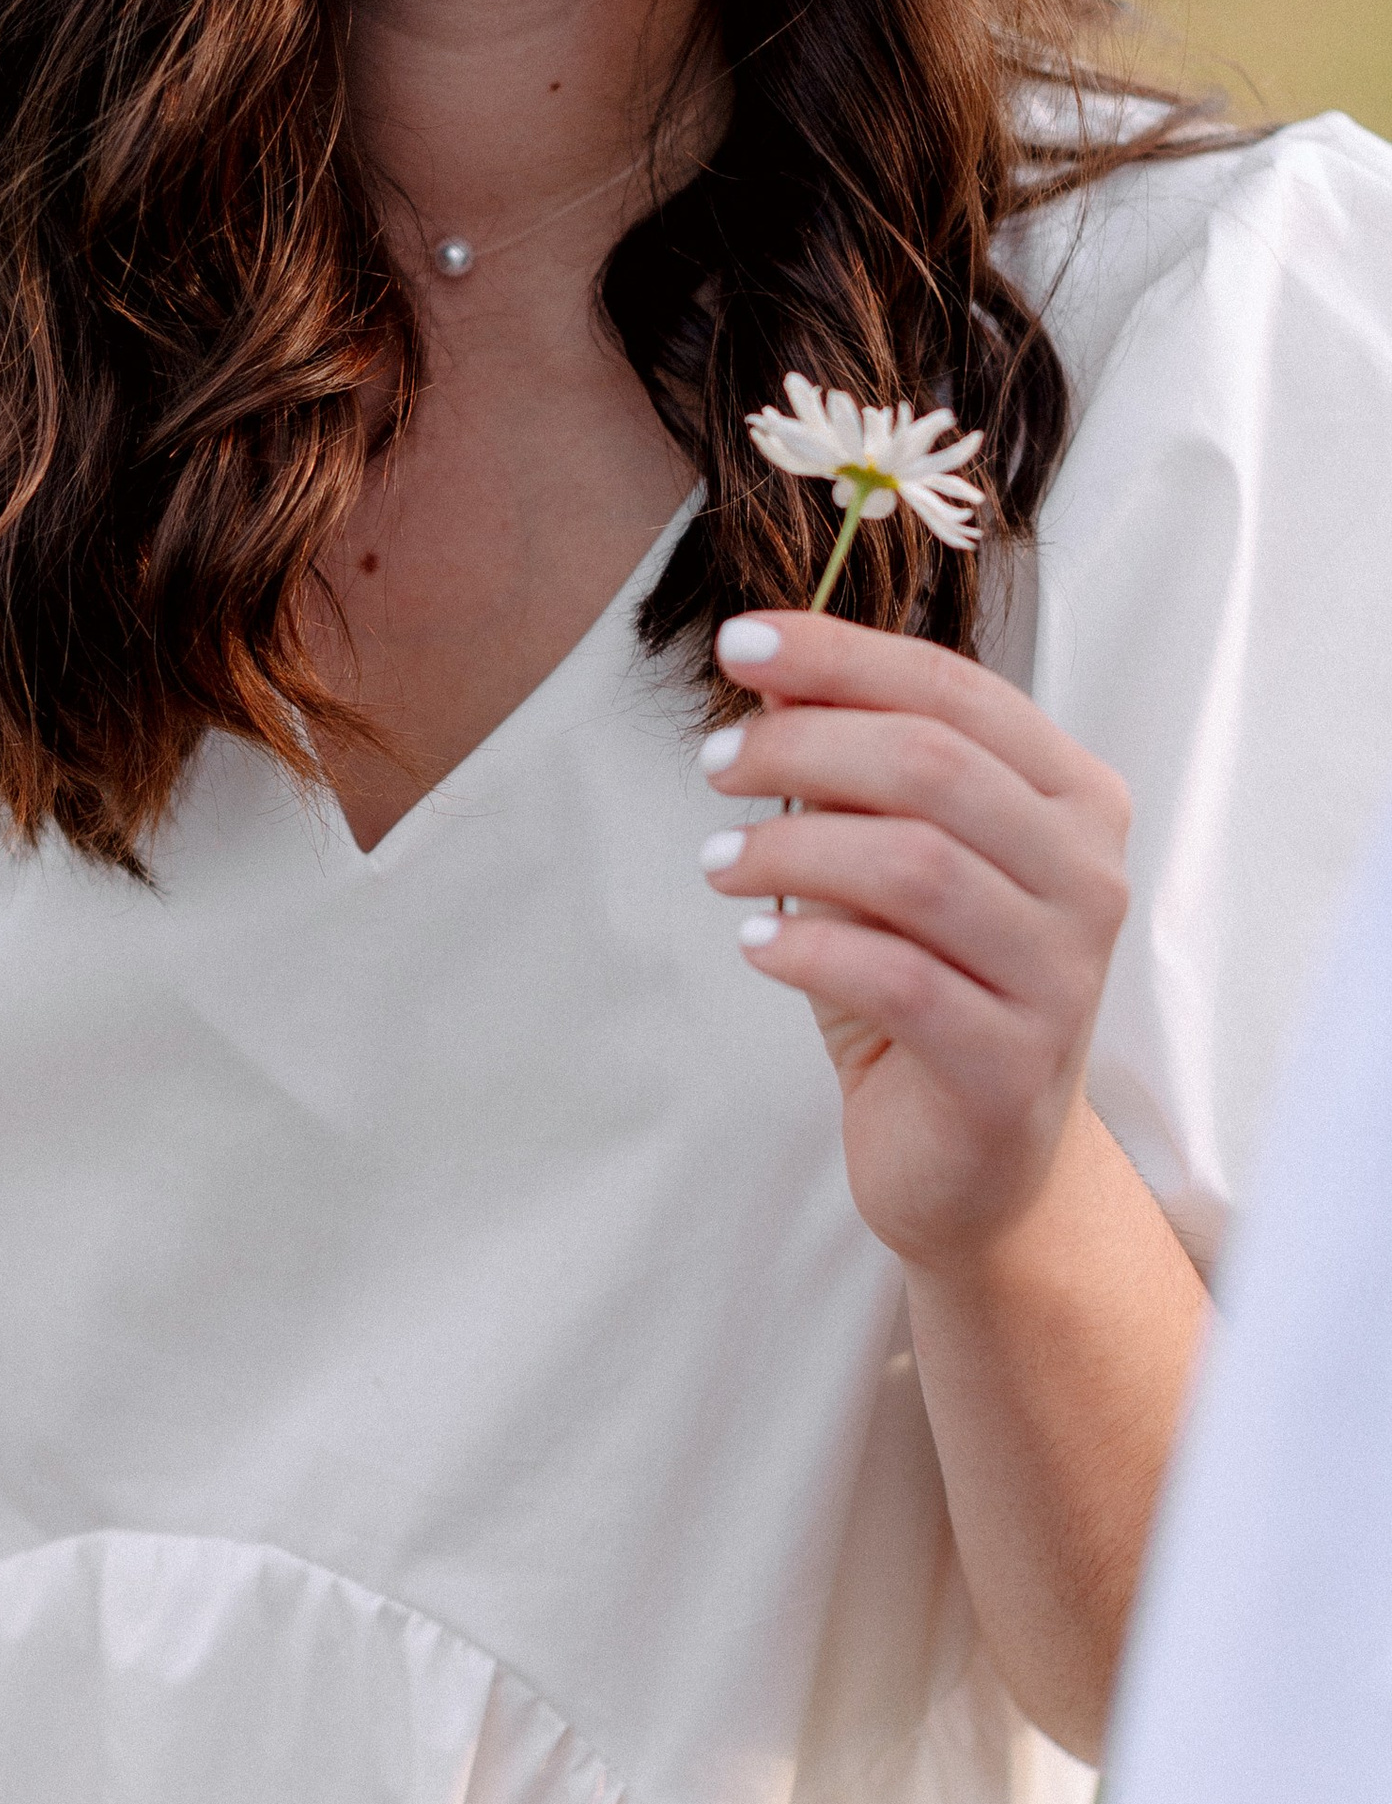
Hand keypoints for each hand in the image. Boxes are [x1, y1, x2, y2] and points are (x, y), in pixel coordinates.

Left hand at [696, 611, 1132, 1272]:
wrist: (973, 1158)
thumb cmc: (925, 980)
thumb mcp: (883, 855)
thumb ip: (849, 765)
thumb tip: (771, 673)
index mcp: (1074, 798)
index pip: (956, 691)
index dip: (841, 656)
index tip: (740, 645)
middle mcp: (1089, 878)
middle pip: (932, 766)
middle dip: (801, 747)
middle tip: (713, 763)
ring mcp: (1063, 976)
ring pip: (913, 866)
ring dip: (790, 849)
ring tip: (718, 864)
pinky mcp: (1010, 1067)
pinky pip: (898, 979)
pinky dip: (809, 947)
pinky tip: (755, 943)